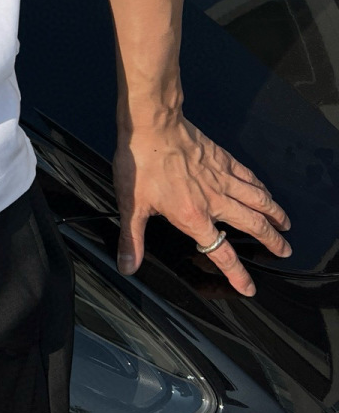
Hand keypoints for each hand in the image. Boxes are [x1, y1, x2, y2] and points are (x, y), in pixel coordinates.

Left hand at [113, 115, 290, 295]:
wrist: (153, 126)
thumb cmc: (140, 163)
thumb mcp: (131, 205)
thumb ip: (132, 239)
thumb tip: (128, 266)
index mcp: (193, 216)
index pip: (221, 252)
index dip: (236, 273)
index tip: (249, 287)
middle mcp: (214, 200)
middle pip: (252, 225)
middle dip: (271, 241)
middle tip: (284, 251)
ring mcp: (222, 178)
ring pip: (258, 200)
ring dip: (274, 215)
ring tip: (285, 225)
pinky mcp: (223, 160)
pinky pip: (249, 177)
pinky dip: (262, 187)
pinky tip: (266, 192)